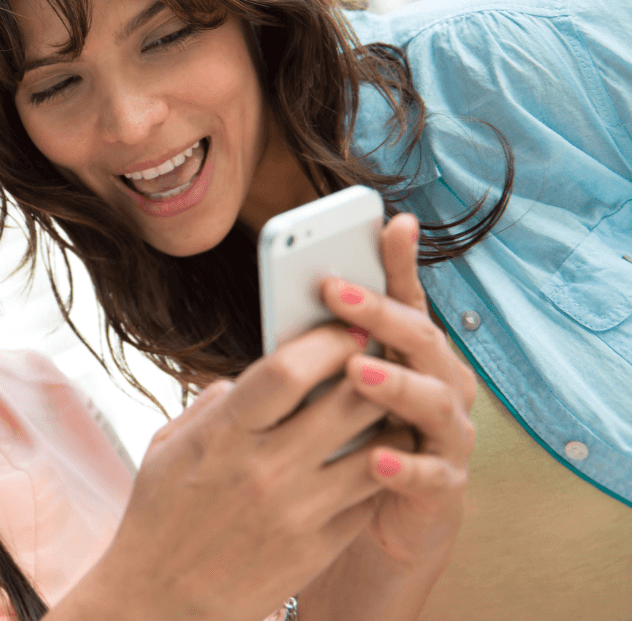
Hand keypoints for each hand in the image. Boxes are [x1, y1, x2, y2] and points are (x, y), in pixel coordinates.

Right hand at [60, 321, 394, 620]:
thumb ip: (213, 405)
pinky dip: (379, 468)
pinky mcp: (318, 548)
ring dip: (386, 419)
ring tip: (385, 404)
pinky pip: (368, 495)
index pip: (288, 369)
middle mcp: (265, 469)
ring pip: (375, 449)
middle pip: (346, 400)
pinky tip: (373, 454)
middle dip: (373, 366)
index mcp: (223, 436)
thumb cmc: (160, 519)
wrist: (161, 602)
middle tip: (382, 351)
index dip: (325, 339)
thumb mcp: (167, 447)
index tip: (343, 326)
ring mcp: (298, 511)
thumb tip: (252, 376)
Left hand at [319, 212, 475, 566]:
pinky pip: (430, 473)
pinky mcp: (445, 485)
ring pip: (433, 399)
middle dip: (379, 313)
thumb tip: (295, 290)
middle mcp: (442, 383)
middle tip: (333, 291)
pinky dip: (404, 465)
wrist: (378, 521)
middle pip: (421, 339)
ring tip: (356, 370)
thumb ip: (326, 345)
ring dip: (394, 383)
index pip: (408, 298)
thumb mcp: (336, 385)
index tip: (386, 221)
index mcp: (415, 353)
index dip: (399, 261)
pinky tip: (375, 457)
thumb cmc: (353, 437)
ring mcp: (448, 433)